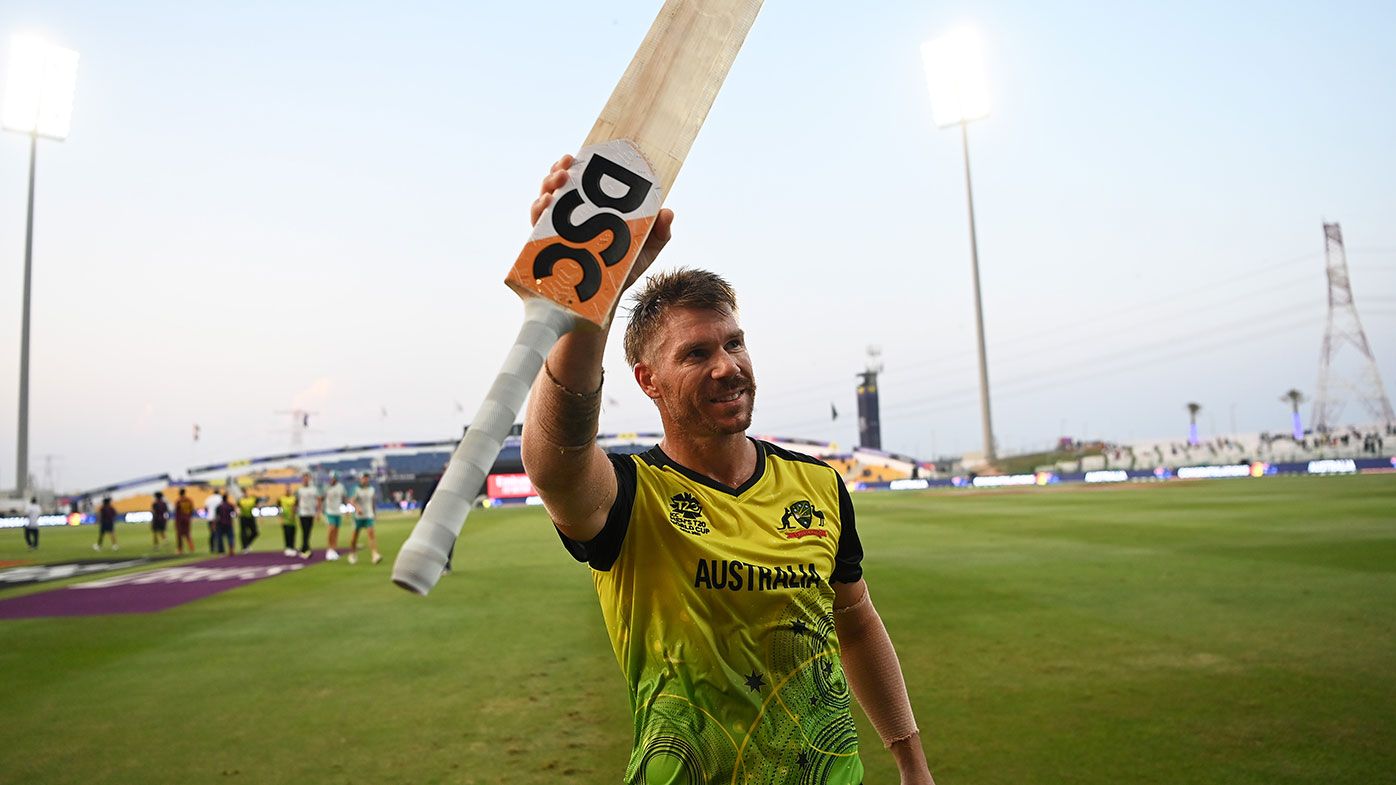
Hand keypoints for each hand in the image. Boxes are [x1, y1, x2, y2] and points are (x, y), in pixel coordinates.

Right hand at [530, 155, 673, 293]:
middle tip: (567, 167)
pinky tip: (546, 205)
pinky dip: (538, 210)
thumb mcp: (647, 250)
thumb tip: (667, 211)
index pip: (582, 180)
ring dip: (547, 185)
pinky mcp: (542, 246)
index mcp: (592, 209)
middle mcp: (571, 216)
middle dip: (559, 170)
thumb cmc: (624, 272)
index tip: (580, 155)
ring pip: (545, 198)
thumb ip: (660, 233)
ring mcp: (555, 229)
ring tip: (557, 182)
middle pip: (559, 184)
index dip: (577, 164)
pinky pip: (535, 224)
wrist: (601, 304)